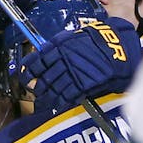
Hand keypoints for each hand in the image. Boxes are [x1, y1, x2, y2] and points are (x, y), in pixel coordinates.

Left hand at [22, 17, 139, 112]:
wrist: (116, 47)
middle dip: (38, 88)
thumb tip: (48, 57)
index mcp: (57, 46)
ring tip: (45, 101)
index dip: (28, 72)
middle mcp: (61, 60)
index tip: (26, 77)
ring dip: (47, 98)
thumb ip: (60, 48)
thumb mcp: (74, 38)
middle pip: (43, 78)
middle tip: (37, 92)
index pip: (35, 62)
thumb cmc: (98, 40)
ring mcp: (71, 73)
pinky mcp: (81, 85)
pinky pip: (66, 96)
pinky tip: (59, 104)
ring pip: (52, 89)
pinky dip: (60, 102)